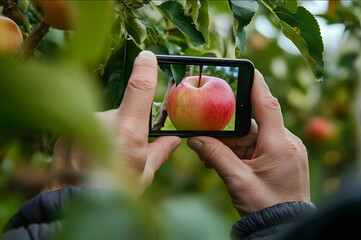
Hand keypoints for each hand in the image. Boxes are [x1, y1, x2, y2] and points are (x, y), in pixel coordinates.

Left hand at [44, 51, 181, 191]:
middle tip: (125, 153)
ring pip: (104, 122)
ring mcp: (82, 124)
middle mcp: (102, 121)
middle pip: (123, 114)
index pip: (139, 89)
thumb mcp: (143, 175)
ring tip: (102, 161)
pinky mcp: (66, 130)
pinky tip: (88, 159)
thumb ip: (160, 151)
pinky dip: (90, 138)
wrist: (71, 204)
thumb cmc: (112, 194)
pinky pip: (86, 127)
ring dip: (108, 136)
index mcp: (127, 132)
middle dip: (128, 128)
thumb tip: (175, 140)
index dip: (146, 70)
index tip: (148, 57)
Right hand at [187, 71, 309, 215]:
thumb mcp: (236, 181)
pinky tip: (226, 163)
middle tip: (208, 133)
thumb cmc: (265, 208)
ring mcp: (286, 152)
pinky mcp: (283, 160)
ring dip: (233, 145)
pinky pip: (259, 148)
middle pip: (253, 123)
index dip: (255, 83)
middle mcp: (286, 143)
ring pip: (254, 137)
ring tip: (213, 157)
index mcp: (279, 144)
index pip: (267, 103)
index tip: (246, 67)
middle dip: (230, 129)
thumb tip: (195, 139)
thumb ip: (215, 156)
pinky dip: (242, 152)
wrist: (284, 229)